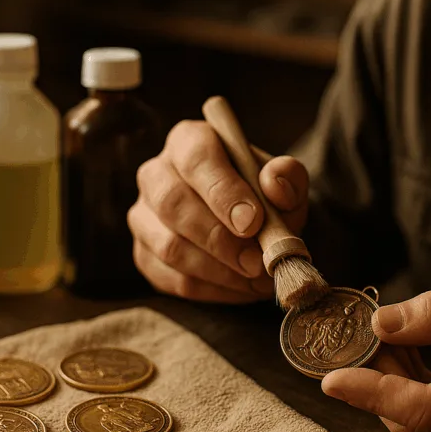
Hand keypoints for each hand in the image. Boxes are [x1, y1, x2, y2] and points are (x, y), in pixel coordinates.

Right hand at [128, 120, 309, 302]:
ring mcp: (143, 217)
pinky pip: (173, 279)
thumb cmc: (264, 195)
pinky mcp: (145, 255)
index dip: (222, 191)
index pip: (196, 158)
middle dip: (219, 239)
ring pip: (170, 247)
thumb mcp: (285, 180)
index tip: (252, 223)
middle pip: (173, 203)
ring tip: (258, 279)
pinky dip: (213, 290)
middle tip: (257, 262)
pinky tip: (242, 288)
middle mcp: (156, 174)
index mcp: (189, 141)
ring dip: (219, 271)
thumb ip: (286, 177)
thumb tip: (274, 184)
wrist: (251, 226)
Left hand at [321, 273, 430, 431]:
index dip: (372, 392)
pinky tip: (411, 355)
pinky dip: (411, 391)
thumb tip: (381, 323)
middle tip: (363, 332)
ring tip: (392, 337)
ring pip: (419, 426)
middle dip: (377, 379)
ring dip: (392, 384)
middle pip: (412, 422)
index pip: (424, 410)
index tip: (330, 377)